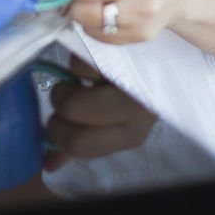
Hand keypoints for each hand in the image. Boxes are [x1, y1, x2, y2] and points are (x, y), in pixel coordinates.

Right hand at [44, 56, 155, 170]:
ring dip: (72, 73)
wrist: (166, 65)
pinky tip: (99, 56)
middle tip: (67, 93)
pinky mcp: (127, 50)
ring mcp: (132, 76)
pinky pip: (87, 51)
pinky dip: (82, 54)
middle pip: (70, 106)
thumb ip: (81, 143)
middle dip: (59, 98)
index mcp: (129, 135)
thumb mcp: (116, 127)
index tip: (57, 120)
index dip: (57, 132)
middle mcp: (135, 110)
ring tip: (87, 74)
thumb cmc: (136, 98)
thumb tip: (48, 164)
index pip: (78, 143)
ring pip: (76, 75)